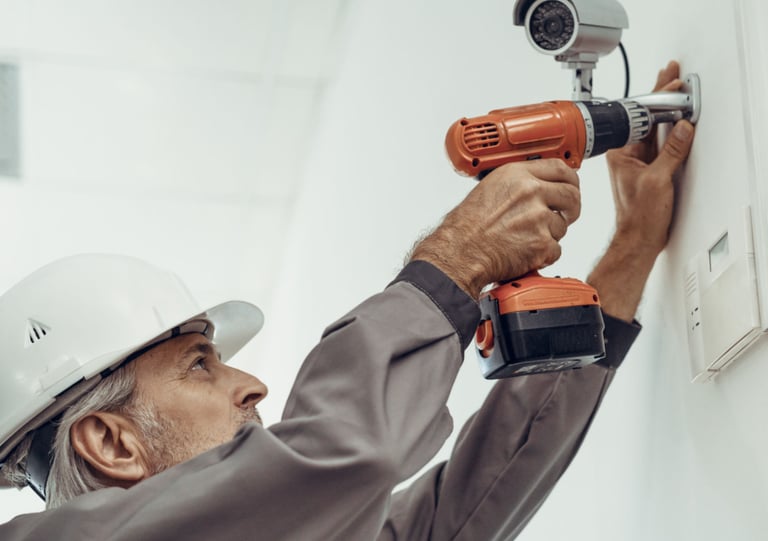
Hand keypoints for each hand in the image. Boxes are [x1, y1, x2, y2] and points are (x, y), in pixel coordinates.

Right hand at [411, 159, 579, 298]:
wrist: (459, 253)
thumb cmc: (466, 227)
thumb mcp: (489, 189)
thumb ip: (517, 183)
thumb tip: (538, 185)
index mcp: (517, 175)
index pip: (560, 168)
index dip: (570, 179)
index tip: (571, 185)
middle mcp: (531, 192)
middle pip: (571, 195)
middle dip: (571, 207)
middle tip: (565, 214)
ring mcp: (539, 218)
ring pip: (562, 225)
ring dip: (550, 234)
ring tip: (525, 239)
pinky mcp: (542, 244)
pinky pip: (556, 249)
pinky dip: (543, 255)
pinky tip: (523, 253)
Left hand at [605, 60, 695, 255]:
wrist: (639, 238)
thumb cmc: (639, 216)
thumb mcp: (658, 180)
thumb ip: (671, 152)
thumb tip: (681, 128)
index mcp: (621, 154)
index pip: (641, 118)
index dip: (657, 99)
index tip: (671, 83)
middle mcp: (627, 155)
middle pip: (646, 118)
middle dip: (659, 95)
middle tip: (671, 73)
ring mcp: (638, 161)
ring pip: (654, 128)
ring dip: (665, 109)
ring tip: (673, 88)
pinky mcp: (649, 169)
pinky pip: (661, 142)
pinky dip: (670, 127)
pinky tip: (676, 118)